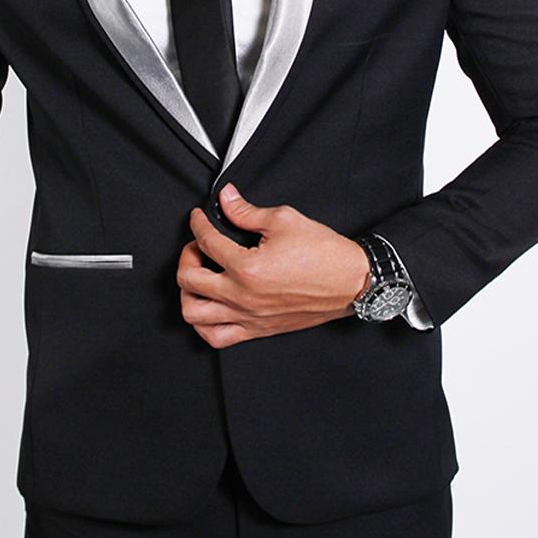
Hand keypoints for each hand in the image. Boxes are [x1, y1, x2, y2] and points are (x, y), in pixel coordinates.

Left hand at [176, 183, 370, 348]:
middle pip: (189, 279)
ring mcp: (248, 317)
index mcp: (247, 268)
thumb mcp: (283, 220)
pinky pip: (216, 338)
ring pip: (194, 314)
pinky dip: (203, 323)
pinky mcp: (257, 330)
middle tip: (197, 245)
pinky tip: (209, 305)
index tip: (199, 218)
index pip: (206, 242)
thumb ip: (247, 211)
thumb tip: (227, 199)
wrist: (351, 282)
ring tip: (198, 276)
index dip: (198, 223)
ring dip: (187, 292)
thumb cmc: (324, 255)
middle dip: (186, 255)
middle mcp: (243, 297)